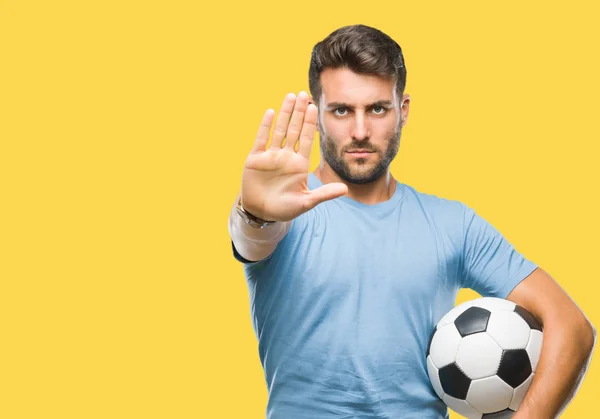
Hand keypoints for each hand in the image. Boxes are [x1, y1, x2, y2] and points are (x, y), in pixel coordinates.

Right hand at [241, 91, 347, 221]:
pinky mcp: (255, 159)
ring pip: (279, 130)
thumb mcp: (306, 202)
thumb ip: (324, 194)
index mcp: (299, 164)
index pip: (306, 139)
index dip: (310, 123)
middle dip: (299, 112)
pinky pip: (261, 139)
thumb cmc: (284, 208)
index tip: (315, 107)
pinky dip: (265, 126)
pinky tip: (271, 112)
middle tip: (304, 94)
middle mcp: (286, 156)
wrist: (261, 213)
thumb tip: (345, 189)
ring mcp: (270, 156)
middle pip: (294, 129)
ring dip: (285, 114)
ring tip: (290, 96)